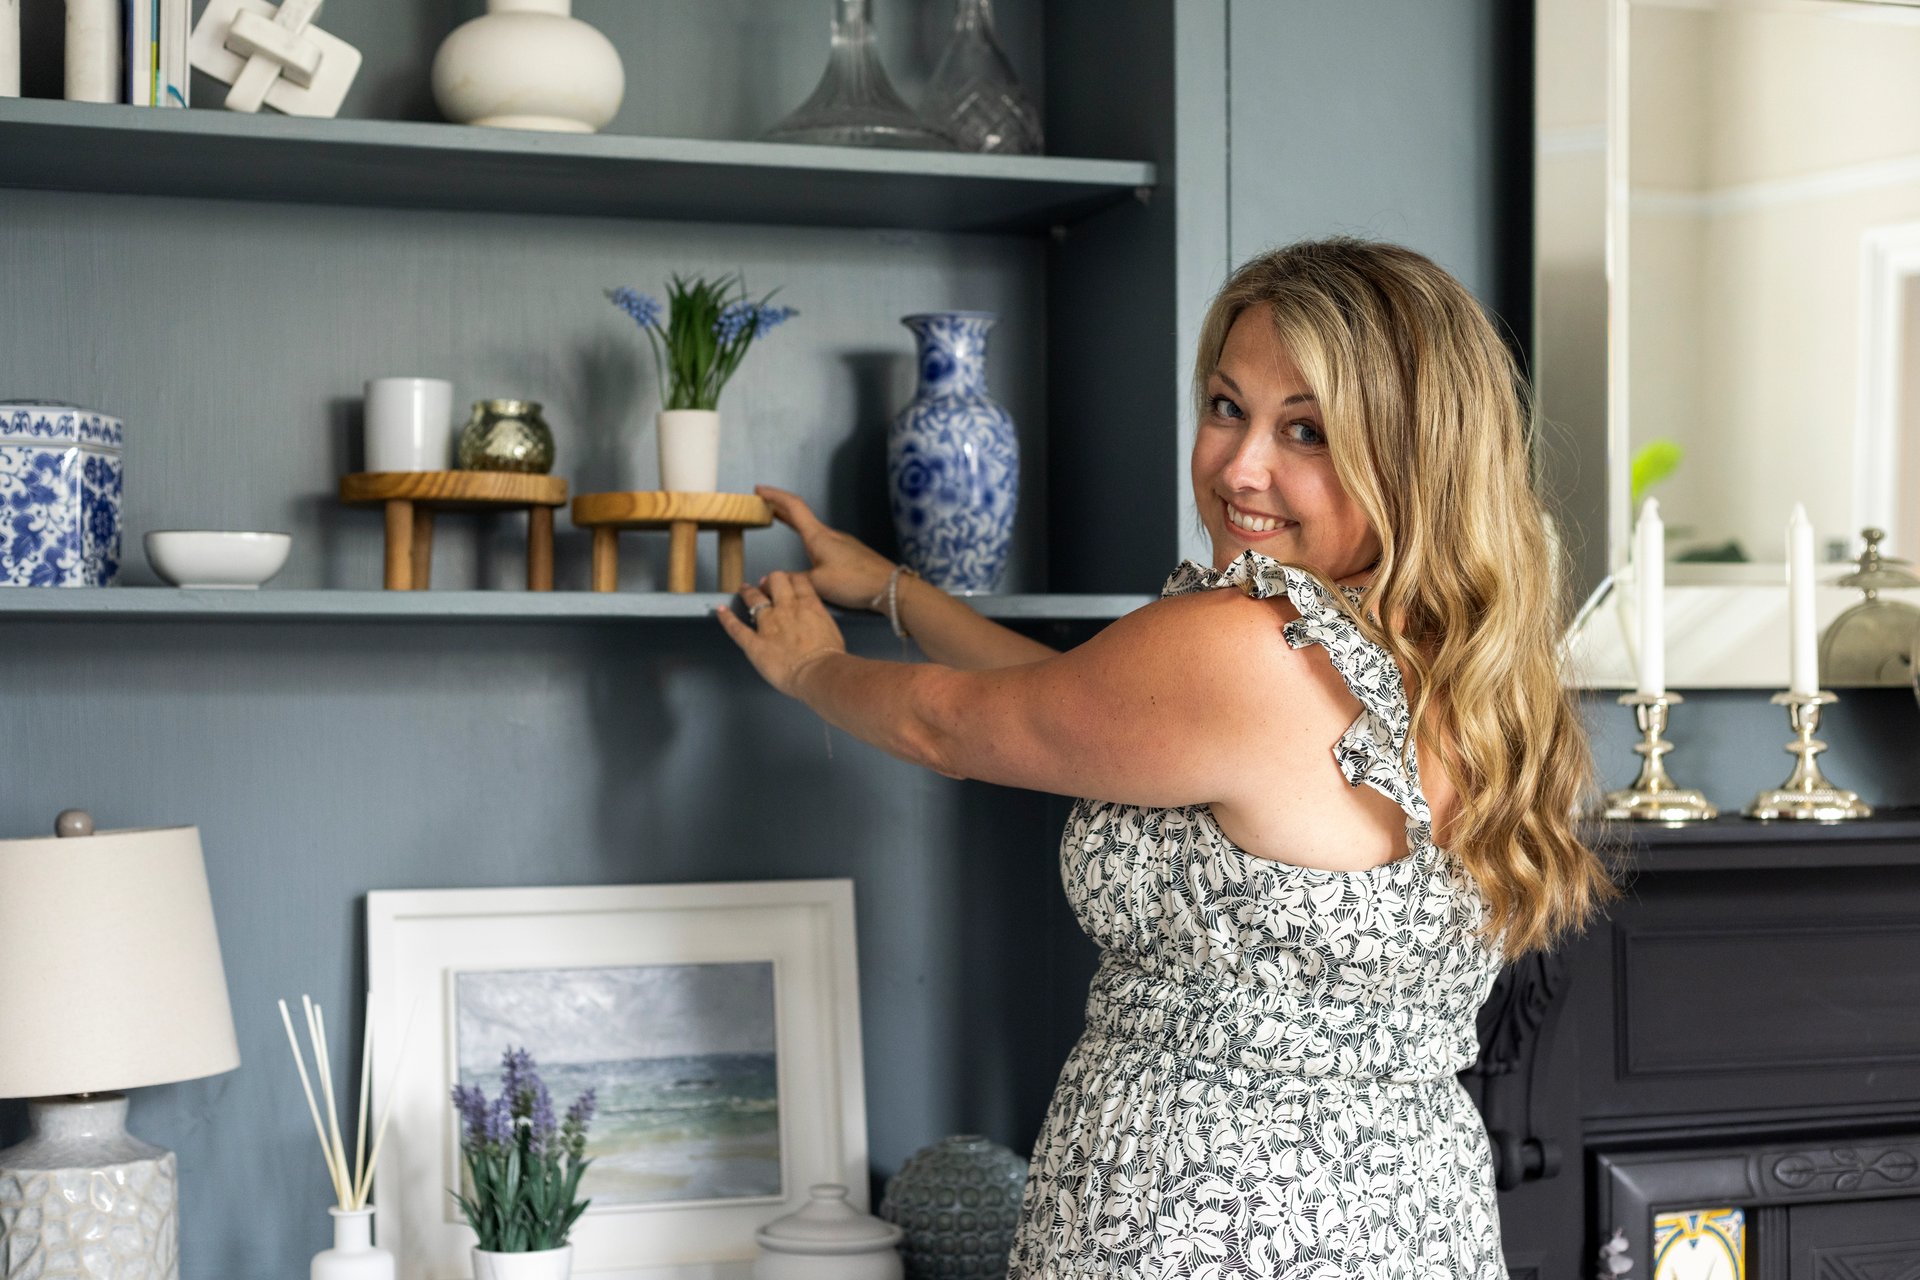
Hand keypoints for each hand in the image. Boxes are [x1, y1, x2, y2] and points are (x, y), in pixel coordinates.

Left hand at [715, 570, 846, 698]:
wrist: (818, 671)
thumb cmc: (830, 657)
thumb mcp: (832, 630)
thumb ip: (819, 621)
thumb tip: (815, 623)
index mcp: (808, 605)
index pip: (798, 581)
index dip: (791, 578)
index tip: (788, 581)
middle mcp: (786, 608)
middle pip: (775, 580)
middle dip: (770, 581)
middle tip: (766, 585)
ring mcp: (768, 624)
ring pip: (754, 599)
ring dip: (748, 592)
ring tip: (744, 589)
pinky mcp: (754, 643)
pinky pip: (736, 628)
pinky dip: (727, 618)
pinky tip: (720, 610)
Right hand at [756, 484, 896, 610]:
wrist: (890, 587)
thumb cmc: (854, 582)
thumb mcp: (818, 584)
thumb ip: (792, 581)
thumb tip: (769, 581)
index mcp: (818, 536)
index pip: (793, 507)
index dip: (774, 496)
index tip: (758, 490)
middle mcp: (829, 535)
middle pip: (800, 514)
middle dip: (779, 507)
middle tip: (762, 503)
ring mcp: (841, 543)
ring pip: (811, 528)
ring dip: (792, 521)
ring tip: (778, 520)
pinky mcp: (849, 553)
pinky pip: (821, 539)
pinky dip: (805, 535)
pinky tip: (806, 548)